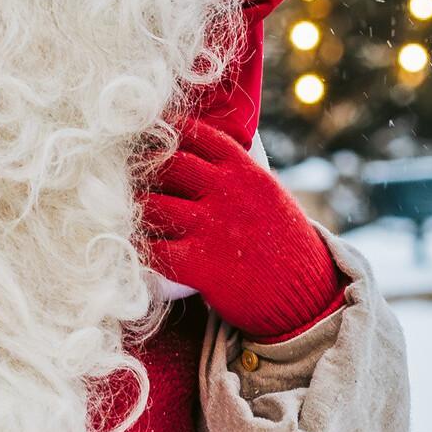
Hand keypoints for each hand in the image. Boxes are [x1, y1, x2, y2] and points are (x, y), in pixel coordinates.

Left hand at [140, 114, 346, 342]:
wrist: (307, 299)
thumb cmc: (288, 246)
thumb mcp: (270, 195)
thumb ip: (238, 174)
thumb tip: (202, 154)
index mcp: (245, 172)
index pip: (197, 135)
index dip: (168, 132)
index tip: (149, 133)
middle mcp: (225, 193)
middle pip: (167, 164)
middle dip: (143, 167)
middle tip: (125, 173)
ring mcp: (210, 228)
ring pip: (152, 205)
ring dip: (134, 207)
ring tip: (124, 210)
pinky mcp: (199, 266)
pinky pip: (153, 249)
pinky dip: (140, 247)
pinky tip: (135, 246)